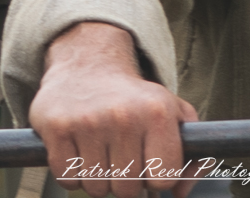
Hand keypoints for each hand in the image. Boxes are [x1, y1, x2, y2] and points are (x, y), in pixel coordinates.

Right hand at [28, 22, 199, 196]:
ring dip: (98, 180)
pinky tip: (79, 152)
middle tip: (121, 159)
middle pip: (128, 190)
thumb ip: (192, 156)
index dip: (156, 179)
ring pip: (96, 188)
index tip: (148, 164)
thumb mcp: (173, 114)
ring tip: (100, 153)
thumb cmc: (134, 99)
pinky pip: (67, 179)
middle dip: (125, 183)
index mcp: (157, 113)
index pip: (163, 180)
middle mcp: (124, 116)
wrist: (87, 64)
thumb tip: (180, 193)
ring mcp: (87, 122)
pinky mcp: (57, 127)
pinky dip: (72, 175)